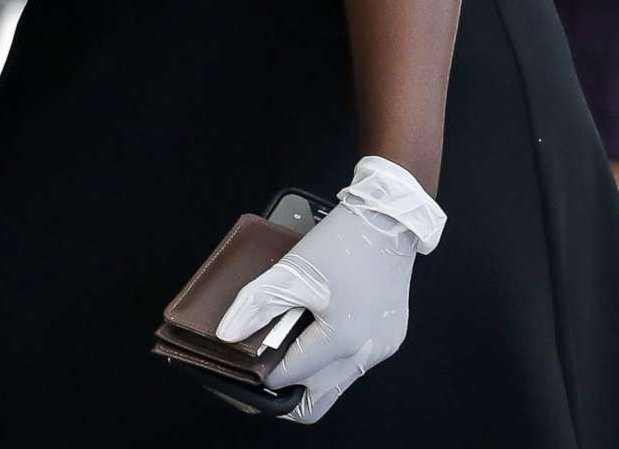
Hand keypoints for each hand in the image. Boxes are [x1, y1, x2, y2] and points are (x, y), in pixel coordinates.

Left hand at [216, 160, 439, 424]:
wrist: (390, 218)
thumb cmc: (342, 243)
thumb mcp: (291, 271)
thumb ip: (256, 304)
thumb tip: (227, 335)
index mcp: (343, 341)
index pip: (291, 379)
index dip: (263, 375)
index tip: (247, 365)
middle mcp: (368, 353)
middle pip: (318, 401)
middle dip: (286, 395)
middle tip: (263, 378)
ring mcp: (383, 347)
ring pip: (338, 382)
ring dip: (310, 375)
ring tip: (286, 349)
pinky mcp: (391, 336)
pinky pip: (356, 362)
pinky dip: (331, 357)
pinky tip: (315, 333)